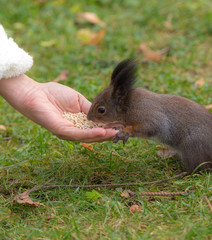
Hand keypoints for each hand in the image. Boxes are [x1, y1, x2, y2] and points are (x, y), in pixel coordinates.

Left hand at [0, 74, 116, 141]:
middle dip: (109, 134)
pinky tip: (102, 131)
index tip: (122, 125)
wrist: (35, 92)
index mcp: (78, 124)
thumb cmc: (54, 94)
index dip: (109, 128)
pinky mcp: (60, 130)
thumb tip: (104, 116)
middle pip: (94, 137)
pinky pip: (78, 134)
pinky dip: (91, 134)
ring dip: (103, 136)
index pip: (96, 129)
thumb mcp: (78, 101)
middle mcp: (73, 131)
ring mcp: (67, 132)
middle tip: (122, 131)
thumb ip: (91, 109)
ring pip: (88, 138)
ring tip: (115, 132)